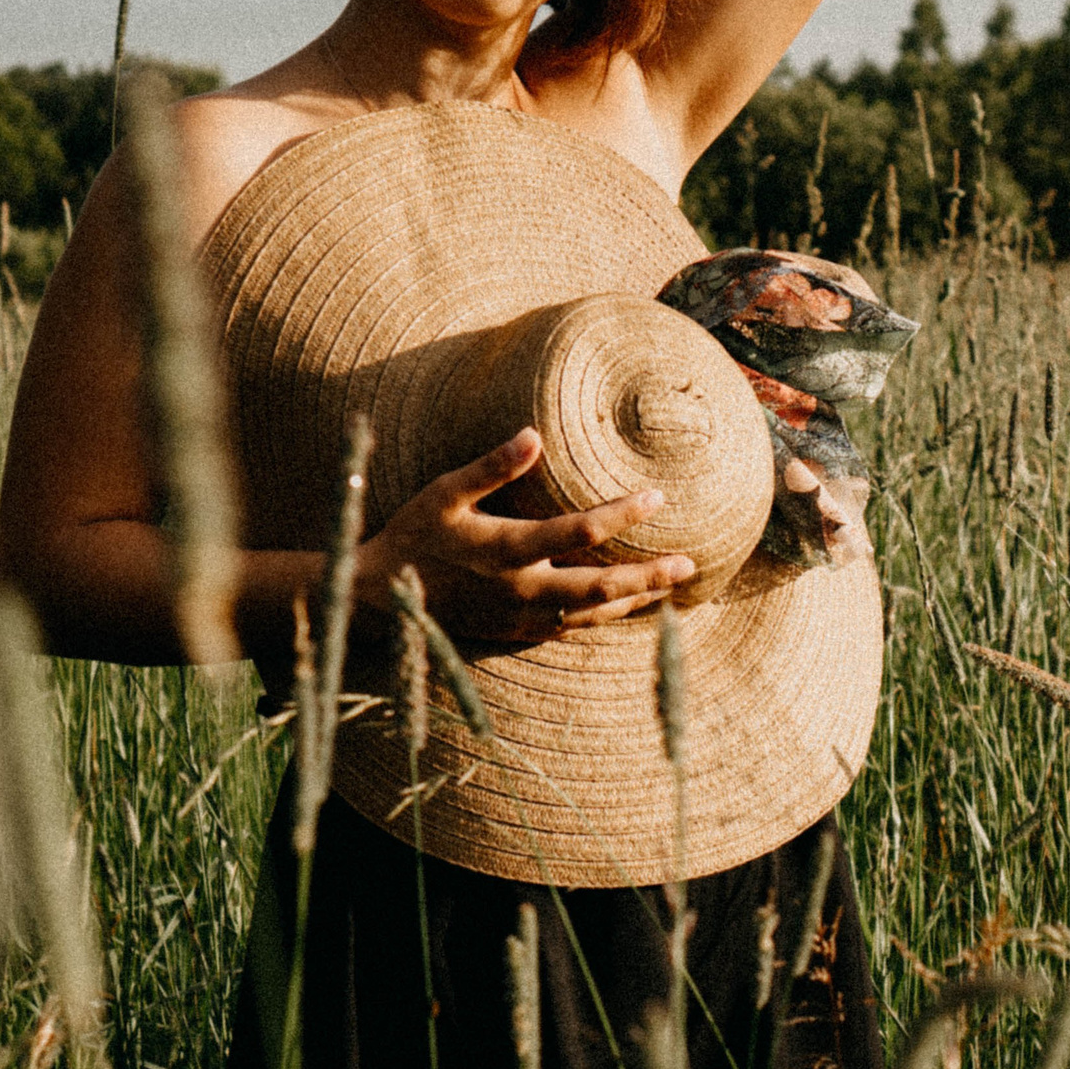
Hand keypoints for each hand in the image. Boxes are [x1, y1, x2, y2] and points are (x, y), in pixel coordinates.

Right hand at [359, 428, 693, 642]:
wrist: (381, 601)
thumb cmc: (413, 536)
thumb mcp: (444, 493)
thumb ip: (490, 466)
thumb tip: (533, 434)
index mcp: (507, 550)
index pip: (579, 531)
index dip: (623, 514)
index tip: (658, 497)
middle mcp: (522, 590)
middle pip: (602, 586)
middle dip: (649, 575)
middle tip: (688, 563)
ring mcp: (523, 618)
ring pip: (594, 614)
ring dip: (636, 600)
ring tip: (671, 586)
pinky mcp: (519, 634)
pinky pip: (574, 628)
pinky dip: (606, 617)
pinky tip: (627, 606)